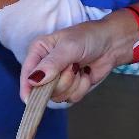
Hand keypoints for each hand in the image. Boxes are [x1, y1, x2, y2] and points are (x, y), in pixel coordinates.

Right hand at [20, 12, 137, 104]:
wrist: (112, 44)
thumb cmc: (89, 38)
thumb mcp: (69, 47)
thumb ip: (52, 64)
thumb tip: (33, 80)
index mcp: (39, 51)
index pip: (27, 74)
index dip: (27, 88)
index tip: (30, 100)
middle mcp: (45, 66)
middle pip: (42, 90)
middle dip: (61, 81)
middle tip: (72, 67)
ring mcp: (58, 79)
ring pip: (58, 96)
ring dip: (73, 84)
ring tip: (80, 68)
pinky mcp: (71, 87)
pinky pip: (72, 98)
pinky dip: (82, 87)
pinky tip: (86, 74)